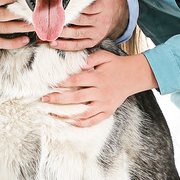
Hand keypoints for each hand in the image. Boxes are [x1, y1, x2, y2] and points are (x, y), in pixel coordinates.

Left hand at [42, 51, 157, 126]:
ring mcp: (105, 104)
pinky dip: (81, 123)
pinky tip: (70, 122)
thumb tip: (79, 65)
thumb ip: (91, 58)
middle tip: (45, 99)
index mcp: (99, 77)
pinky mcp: (108, 111)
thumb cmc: (116, 65)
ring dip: (67, 114)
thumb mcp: (105, 56)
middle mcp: (101, 92)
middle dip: (59, 99)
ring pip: (83, 112)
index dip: (62, 83)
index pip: (77, 80)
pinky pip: (94, 120)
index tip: (50, 84)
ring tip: (53, 113)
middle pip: (77, 97)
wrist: (134, 76)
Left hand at [50, 0, 127, 51]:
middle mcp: (102, 20)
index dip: (72, 6)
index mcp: (103, 5)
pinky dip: (65, 45)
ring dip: (61, 34)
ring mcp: (98, 32)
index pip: (86, 6)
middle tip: (48, 18)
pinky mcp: (93, 41)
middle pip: (79, 20)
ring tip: (48, 31)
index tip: (59, 5)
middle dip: (63, 20)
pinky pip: (78, 45)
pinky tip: (54, 43)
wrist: (113, 12)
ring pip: (77, 34)